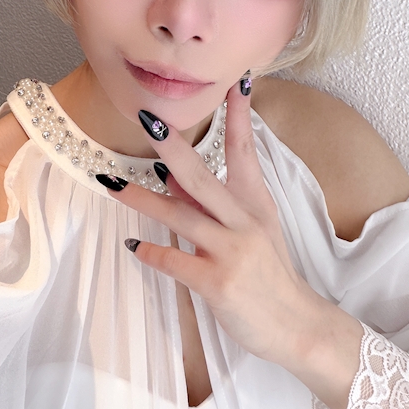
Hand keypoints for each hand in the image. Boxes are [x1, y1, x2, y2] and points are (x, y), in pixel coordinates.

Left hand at [100, 79, 314, 364]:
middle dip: (172, 146)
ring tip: (111, 184)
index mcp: (255, 204)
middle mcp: (244, 221)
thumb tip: (169, 175)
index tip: (235, 82)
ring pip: (180, 216)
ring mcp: (233, 251)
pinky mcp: (218, 282)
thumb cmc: (269, 275)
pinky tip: (133, 245)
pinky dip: (151, 252)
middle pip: (202, 176)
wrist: (297, 326)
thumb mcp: (249, 232)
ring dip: (142, 198)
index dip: (239, 116)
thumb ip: (209, 204)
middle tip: (149, 119)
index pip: (245, 151)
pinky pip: (175, 261)